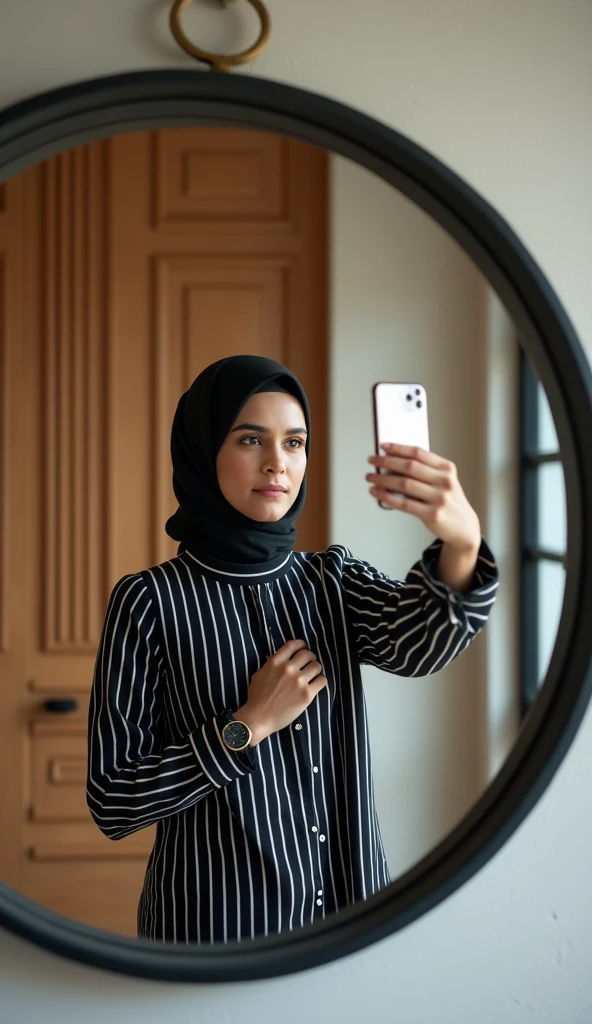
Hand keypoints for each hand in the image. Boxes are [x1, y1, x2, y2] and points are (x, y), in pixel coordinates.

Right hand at [237, 639, 326, 744]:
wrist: (258, 718)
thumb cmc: (256, 698)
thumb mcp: (260, 674)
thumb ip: (272, 664)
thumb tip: (285, 660)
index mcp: (275, 662)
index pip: (293, 645)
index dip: (301, 644)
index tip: (303, 648)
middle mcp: (288, 669)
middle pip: (308, 654)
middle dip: (310, 658)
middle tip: (309, 664)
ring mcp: (299, 681)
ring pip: (317, 666)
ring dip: (315, 670)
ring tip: (312, 676)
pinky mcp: (307, 694)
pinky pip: (322, 681)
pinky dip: (320, 681)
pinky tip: (315, 685)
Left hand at [365, 443, 480, 551]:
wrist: (464, 528)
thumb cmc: (449, 502)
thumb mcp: (444, 482)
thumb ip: (425, 472)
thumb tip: (393, 463)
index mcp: (447, 469)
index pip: (419, 453)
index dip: (399, 448)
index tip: (383, 446)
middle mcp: (444, 481)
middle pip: (409, 466)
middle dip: (387, 461)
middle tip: (372, 459)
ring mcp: (439, 498)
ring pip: (404, 484)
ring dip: (383, 479)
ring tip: (370, 477)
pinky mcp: (432, 515)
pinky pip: (404, 504)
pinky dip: (387, 497)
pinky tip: (377, 492)